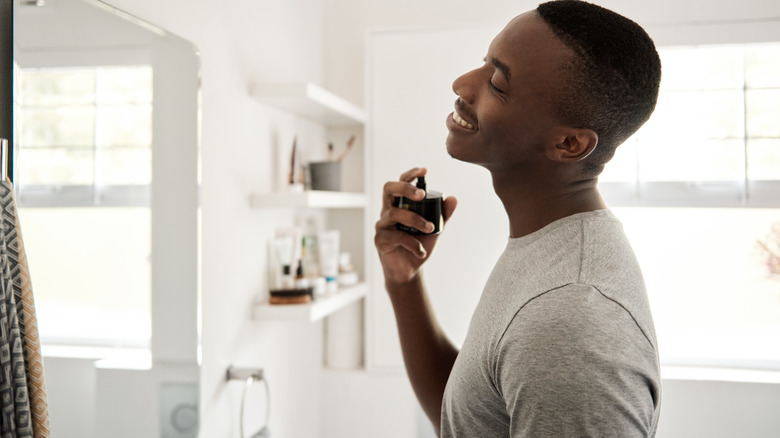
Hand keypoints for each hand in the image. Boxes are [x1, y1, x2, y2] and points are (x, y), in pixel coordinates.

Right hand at [374, 167, 456, 285]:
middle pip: (388, 189)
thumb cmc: (419, 246)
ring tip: (430, 229)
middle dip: (405, 188)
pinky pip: (396, 236)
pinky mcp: (380, 240)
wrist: (410, 271)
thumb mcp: (434, 229)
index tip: (425, 170)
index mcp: (399, 205)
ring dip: (415, 220)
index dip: (410, 174)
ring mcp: (382, 225)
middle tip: (421, 195)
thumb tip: (453, 198)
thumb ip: (442, 214)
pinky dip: (413, 243)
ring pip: (394, 213)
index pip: (400, 183)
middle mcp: (388, 211)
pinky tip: (421, 250)